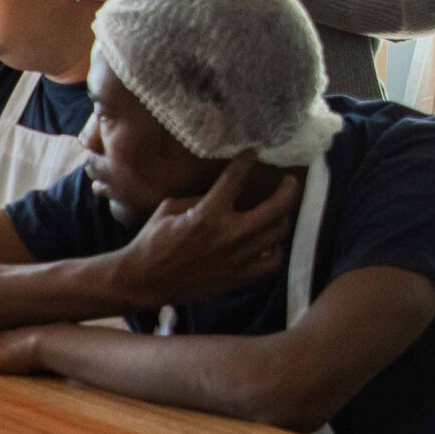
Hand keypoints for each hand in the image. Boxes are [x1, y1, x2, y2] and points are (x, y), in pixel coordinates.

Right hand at [109, 152, 297, 308]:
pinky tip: (267, 244)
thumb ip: (199, 200)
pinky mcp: (238, 277)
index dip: (246, 161)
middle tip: (290, 182)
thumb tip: (220, 195)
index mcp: (206, 215)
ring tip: (278, 212)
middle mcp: (228, 235)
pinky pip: (272, 263)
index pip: (235, 179)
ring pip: (278, 233)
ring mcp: (237, 258)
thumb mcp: (169, 210)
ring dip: (282, 218)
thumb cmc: (151, 242)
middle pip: (275, 209)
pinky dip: (274, 250)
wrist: (144, 281)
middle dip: (287, 190)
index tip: (254, 151)